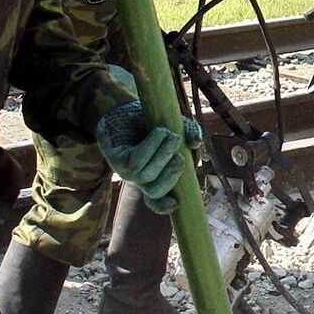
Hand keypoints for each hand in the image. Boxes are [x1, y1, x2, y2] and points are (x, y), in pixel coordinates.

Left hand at [95, 67, 201, 213]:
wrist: (124, 108)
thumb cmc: (152, 121)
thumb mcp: (177, 126)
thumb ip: (190, 133)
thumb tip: (195, 143)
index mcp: (154, 177)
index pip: (157, 200)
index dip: (164, 206)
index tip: (176, 203)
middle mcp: (139, 178)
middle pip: (154, 192)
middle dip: (170, 177)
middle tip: (181, 158)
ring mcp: (126, 171)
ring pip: (147, 175)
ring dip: (163, 154)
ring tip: (171, 135)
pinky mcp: (117, 159)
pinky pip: (137, 159)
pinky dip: (152, 145)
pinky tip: (159, 131)